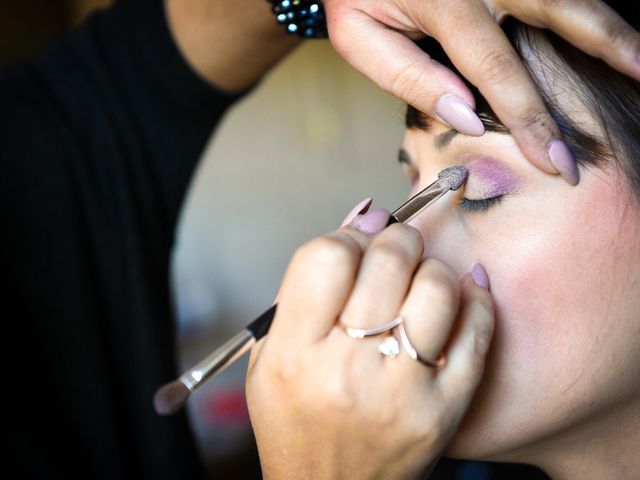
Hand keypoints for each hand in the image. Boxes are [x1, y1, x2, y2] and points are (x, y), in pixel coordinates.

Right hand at [245, 208, 494, 479]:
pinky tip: (464, 291)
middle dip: (396, 238)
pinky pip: (476, 332)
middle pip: (387, 261)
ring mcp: (401, 392)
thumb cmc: (295, 424)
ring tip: (421, 276)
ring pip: (437, 288)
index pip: (327, 256)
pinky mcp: (444, 411)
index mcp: (294, 355)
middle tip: (396, 245)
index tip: (358, 239)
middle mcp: (346, 371)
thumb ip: (304, 289)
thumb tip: (361, 219)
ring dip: (432, 267)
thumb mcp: (269, 358)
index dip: (348, 235)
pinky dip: (475, 299)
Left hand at [323, 0, 639, 183]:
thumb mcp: (359, 36)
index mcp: (444, 2)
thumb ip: (409, 75)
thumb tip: (467, 114)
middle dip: (608, 56)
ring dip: (613, 26)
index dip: (530, 117)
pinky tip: (608, 31)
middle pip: (561, 15)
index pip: (497, 70)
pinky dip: (587, 6)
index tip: (553, 158)